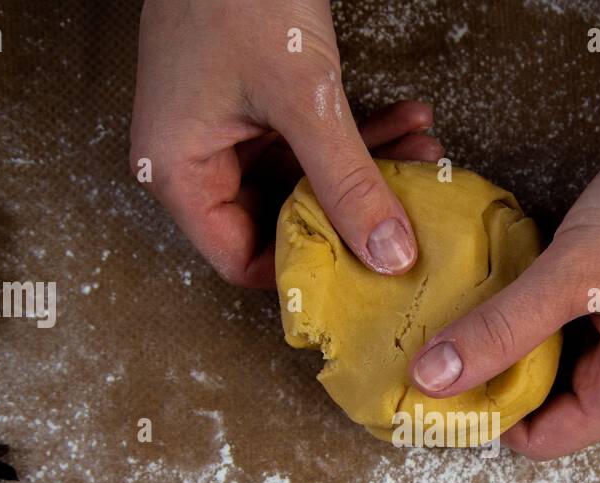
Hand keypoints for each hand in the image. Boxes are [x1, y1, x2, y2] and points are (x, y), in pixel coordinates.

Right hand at [130, 0, 442, 288]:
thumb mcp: (304, 98)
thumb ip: (349, 182)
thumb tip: (388, 253)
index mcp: (178, 173)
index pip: (239, 260)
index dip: (305, 266)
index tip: (365, 266)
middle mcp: (195, 160)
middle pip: (278, 221)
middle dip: (350, 210)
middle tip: (408, 204)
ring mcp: (225, 130)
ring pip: (304, 180)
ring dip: (365, 168)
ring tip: (421, 153)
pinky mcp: (254, 105)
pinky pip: (307, 142)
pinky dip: (356, 136)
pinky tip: (406, 120)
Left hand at [409, 108, 599, 459]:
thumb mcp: (576, 271)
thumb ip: (503, 328)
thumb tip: (433, 379)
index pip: (536, 440)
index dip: (482, 414)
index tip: (433, 376)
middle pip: (544, 404)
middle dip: (493, 372)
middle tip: (438, 330)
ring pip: (554, 363)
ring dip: (514, 337)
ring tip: (468, 300)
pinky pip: (574, 330)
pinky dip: (540, 311)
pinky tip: (512, 278)